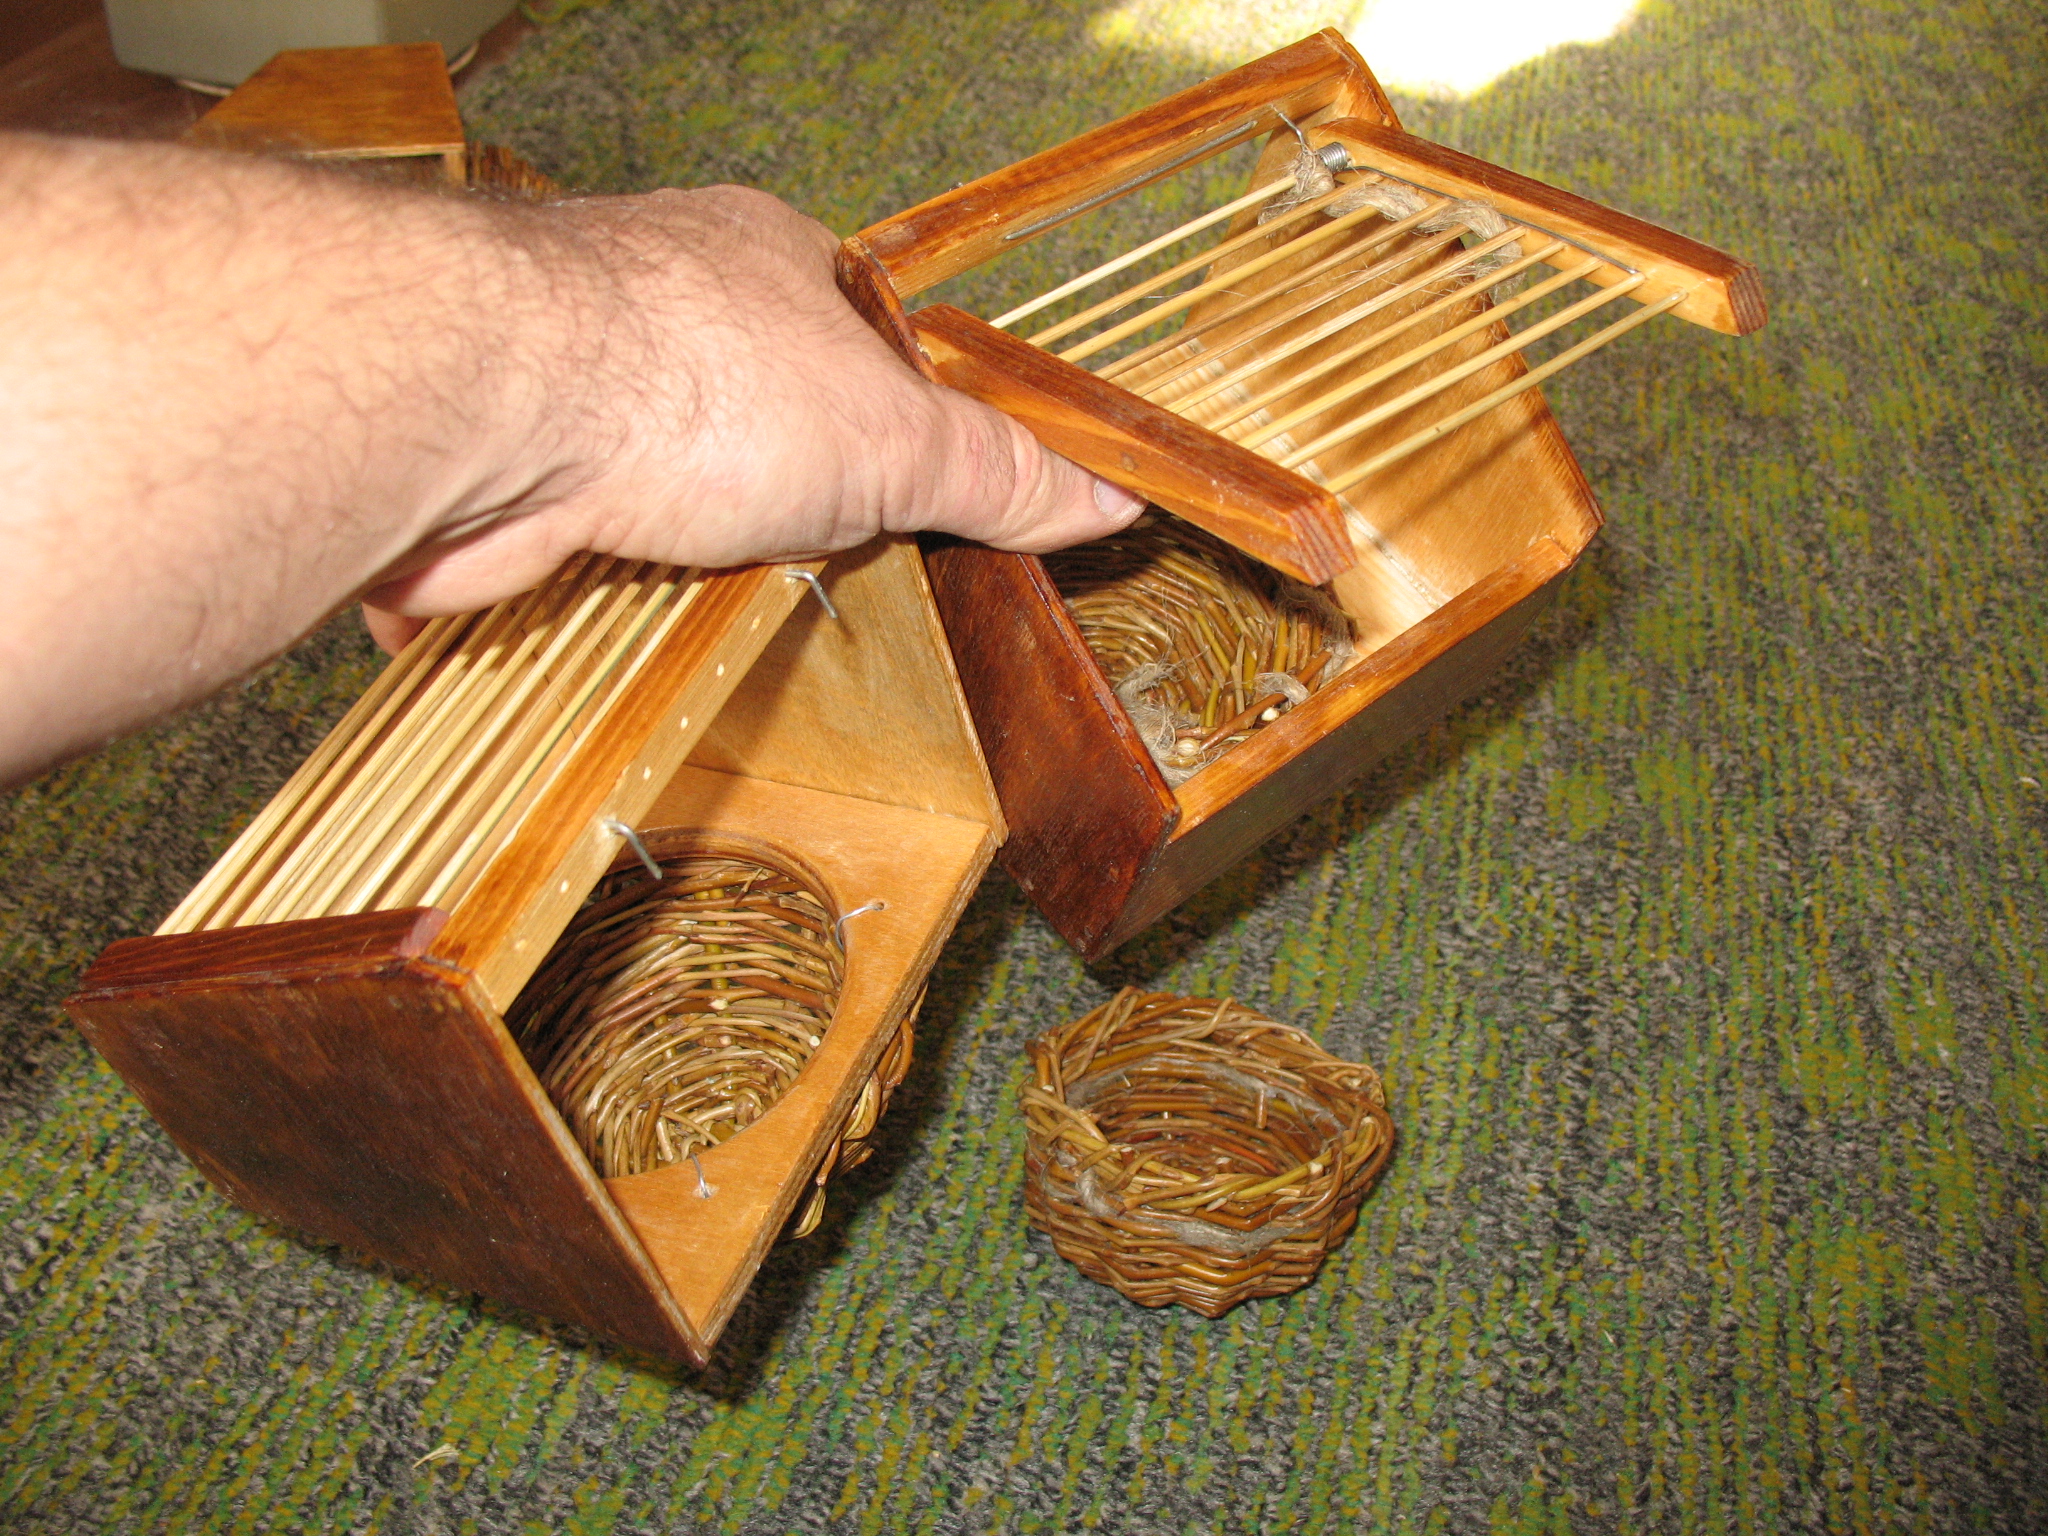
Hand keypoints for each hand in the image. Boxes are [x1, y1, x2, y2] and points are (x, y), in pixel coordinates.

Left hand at [359, 185, 1143, 639]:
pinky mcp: (505, 458)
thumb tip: (1103, 501)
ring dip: (682, 543)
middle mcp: (661, 301)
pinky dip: (593, 575)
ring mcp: (574, 377)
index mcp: (765, 260)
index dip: (888, 427)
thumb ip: (992, 474)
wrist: (492, 406)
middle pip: (756, 416)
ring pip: (659, 477)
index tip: (904, 499)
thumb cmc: (689, 381)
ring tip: (715, 586)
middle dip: (782, 500)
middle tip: (813, 558)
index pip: (857, 344)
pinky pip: (572, 531)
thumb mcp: (891, 439)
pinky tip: (614, 599)